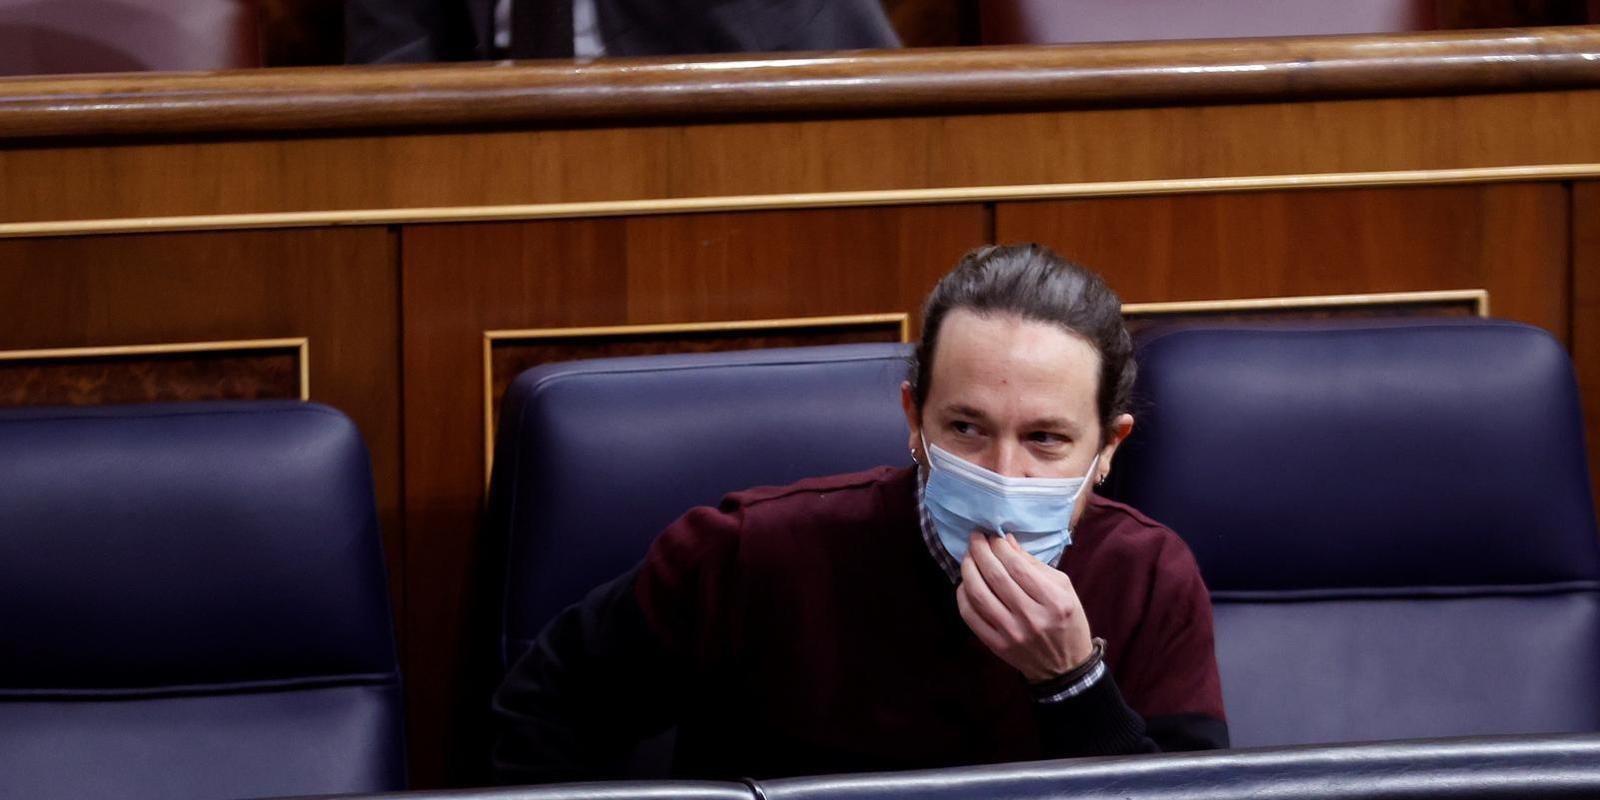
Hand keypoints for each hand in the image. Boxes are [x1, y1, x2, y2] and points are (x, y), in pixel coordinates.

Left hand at [956, 532, 1094, 682]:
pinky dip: (963, 596)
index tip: (992, 536)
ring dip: (968, 570)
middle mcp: (1032, 618)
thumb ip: (1034, 564)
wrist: (1063, 667)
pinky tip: (965, 583)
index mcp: (1054, 601)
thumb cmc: (1066, 621)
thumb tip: (1006, 541)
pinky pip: (971, 616)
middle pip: (996, 577)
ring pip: (979, 595)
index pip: (1017, 567)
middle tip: (975, 539)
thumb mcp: (1063, 589)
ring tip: (967, 557)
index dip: (999, 547)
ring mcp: (1012, 634)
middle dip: (980, 552)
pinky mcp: (996, 646)